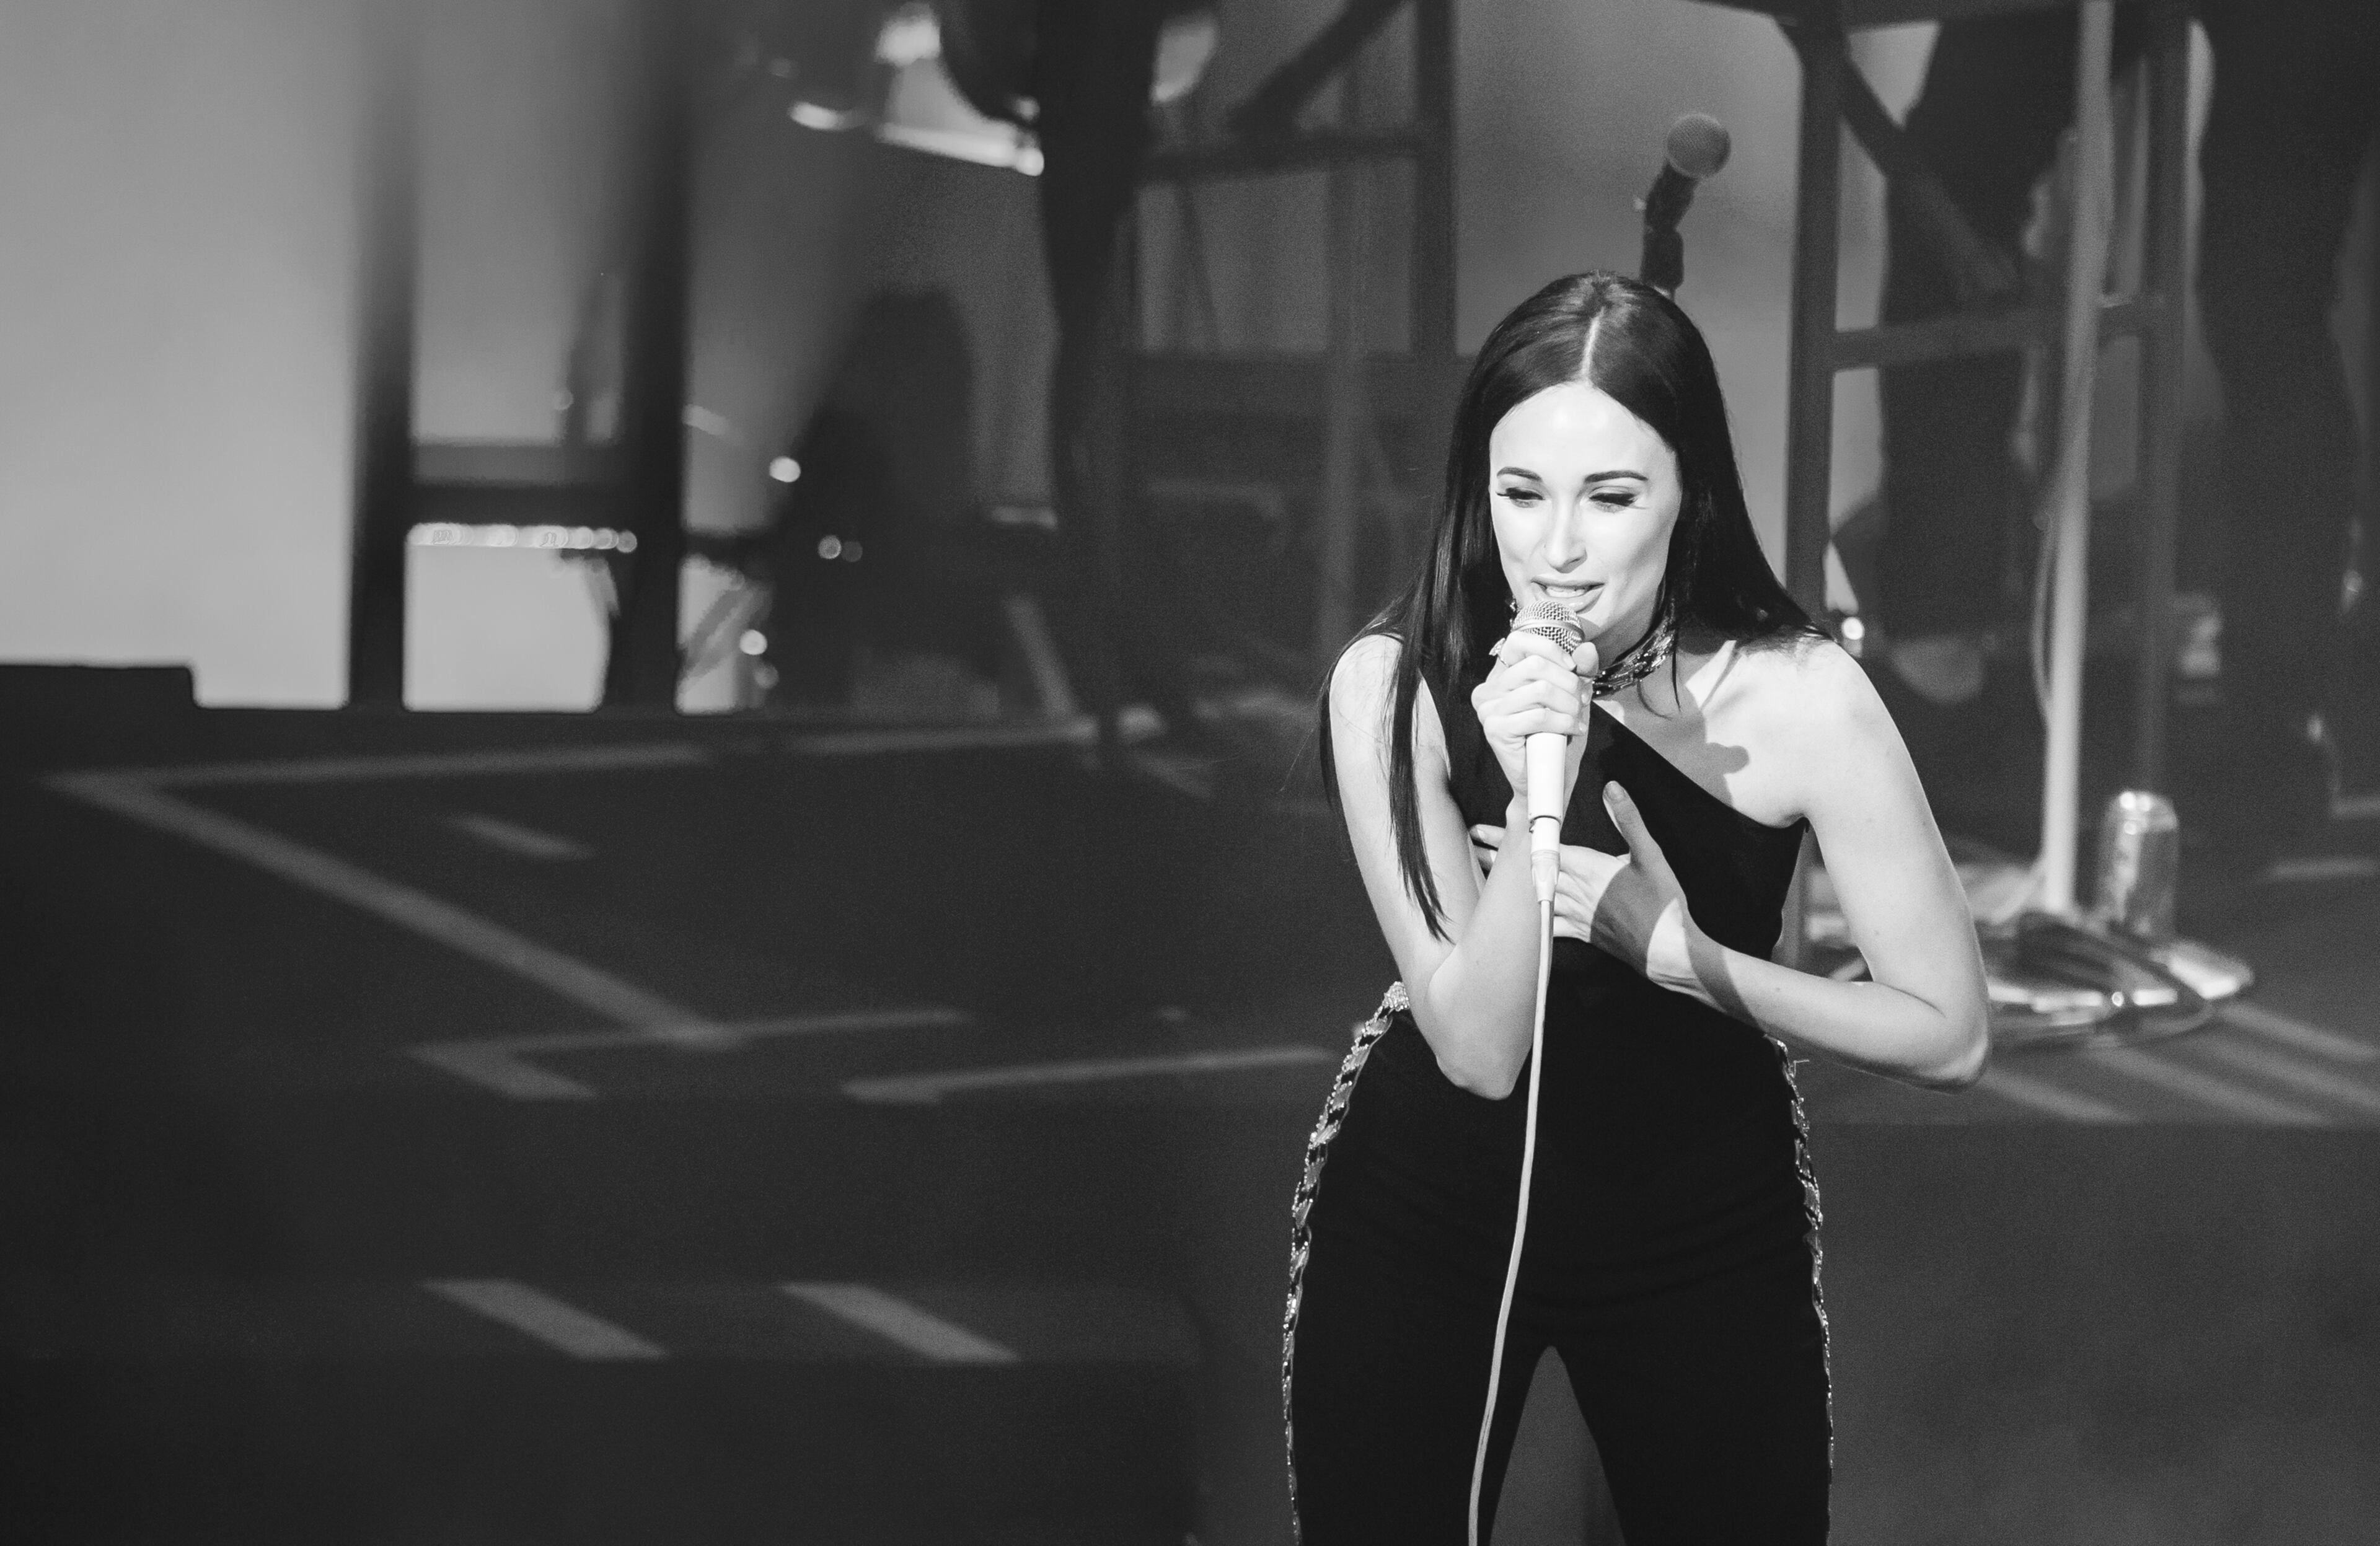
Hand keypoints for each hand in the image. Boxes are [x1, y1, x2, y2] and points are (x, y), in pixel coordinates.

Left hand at [1467, 783, 1702, 991]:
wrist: (1668, 951)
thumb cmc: (1662, 903)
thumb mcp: (1650, 855)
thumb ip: (1628, 820)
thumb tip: (1611, 788)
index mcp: (1587, 868)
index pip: (1540, 847)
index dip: (1510, 836)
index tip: (1484, 829)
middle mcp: (1574, 892)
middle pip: (1527, 870)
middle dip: (1498, 857)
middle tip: (1471, 846)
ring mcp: (1575, 915)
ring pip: (1531, 896)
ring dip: (1505, 886)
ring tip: (1483, 875)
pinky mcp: (1581, 933)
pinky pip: (1548, 925)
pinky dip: (1530, 919)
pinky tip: (1517, 921)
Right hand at [1468, 631, 1598, 810]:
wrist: (1547, 779)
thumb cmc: (1556, 738)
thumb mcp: (1572, 698)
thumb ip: (1579, 672)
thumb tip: (1587, 648)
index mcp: (1502, 677)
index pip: (1518, 641)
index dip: (1550, 649)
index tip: (1571, 668)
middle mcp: (1489, 689)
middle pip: (1535, 664)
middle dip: (1568, 683)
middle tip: (1581, 701)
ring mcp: (1488, 709)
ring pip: (1540, 689)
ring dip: (1569, 704)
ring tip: (1577, 718)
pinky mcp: (1495, 729)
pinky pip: (1538, 715)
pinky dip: (1563, 721)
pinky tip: (1571, 730)